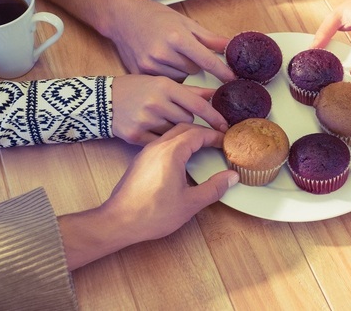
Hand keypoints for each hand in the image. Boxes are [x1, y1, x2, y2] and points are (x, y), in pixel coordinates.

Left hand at [103, 124, 236, 240]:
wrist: (119, 221)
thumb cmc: (152, 213)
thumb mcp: (190, 203)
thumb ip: (214, 188)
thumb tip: (231, 177)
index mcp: (171, 152)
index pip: (198, 134)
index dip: (215, 136)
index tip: (227, 141)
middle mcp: (157, 146)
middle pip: (184, 128)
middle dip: (203, 132)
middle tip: (218, 141)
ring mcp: (146, 153)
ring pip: (171, 134)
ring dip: (189, 136)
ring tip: (203, 147)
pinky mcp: (140, 161)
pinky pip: (162, 143)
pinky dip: (177, 143)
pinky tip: (182, 158)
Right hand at [105, 0, 235, 82]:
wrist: (122, 16)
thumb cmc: (156, 16)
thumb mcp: (184, 22)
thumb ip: (208, 37)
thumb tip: (230, 47)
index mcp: (177, 37)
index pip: (207, 60)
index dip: (222, 71)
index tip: (233, 79)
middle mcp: (162, 53)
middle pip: (194, 71)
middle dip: (194, 63)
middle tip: (183, 51)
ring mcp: (149, 65)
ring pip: (180, 78)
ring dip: (180, 70)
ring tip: (169, 54)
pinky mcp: (140, 72)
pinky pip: (164, 82)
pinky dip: (167, 75)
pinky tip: (160, 61)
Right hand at [111, 75, 227, 144]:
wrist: (101, 100)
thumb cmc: (135, 88)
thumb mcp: (162, 82)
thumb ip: (189, 89)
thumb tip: (214, 94)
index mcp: (165, 86)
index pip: (198, 105)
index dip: (214, 117)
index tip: (225, 126)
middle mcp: (156, 102)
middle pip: (188, 121)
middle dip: (188, 121)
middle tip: (177, 116)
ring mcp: (145, 120)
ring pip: (175, 133)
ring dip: (174, 130)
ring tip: (161, 120)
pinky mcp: (135, 135)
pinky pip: (160, 143)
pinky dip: (161, 140)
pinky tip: (153, 130)